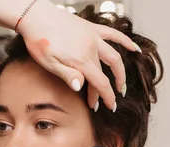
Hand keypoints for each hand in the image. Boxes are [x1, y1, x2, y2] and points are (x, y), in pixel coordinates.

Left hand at [17, 0, 137, 110]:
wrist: (35, 16)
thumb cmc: (38, 40)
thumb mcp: (49, 63)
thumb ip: (67, 75)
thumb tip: (80, 87)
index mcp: (81, 60)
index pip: (100, 83)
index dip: (106, 97)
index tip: (108, 107)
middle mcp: (91, 48)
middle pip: (103, 74)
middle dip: (104, 90)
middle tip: (106, 102)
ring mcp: (93, 37)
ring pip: (114, 56)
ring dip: (120, 72)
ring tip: (121, 84)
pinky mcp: (91, 28)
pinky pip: (113, 34)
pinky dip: (126, 42)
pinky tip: (135, 49)